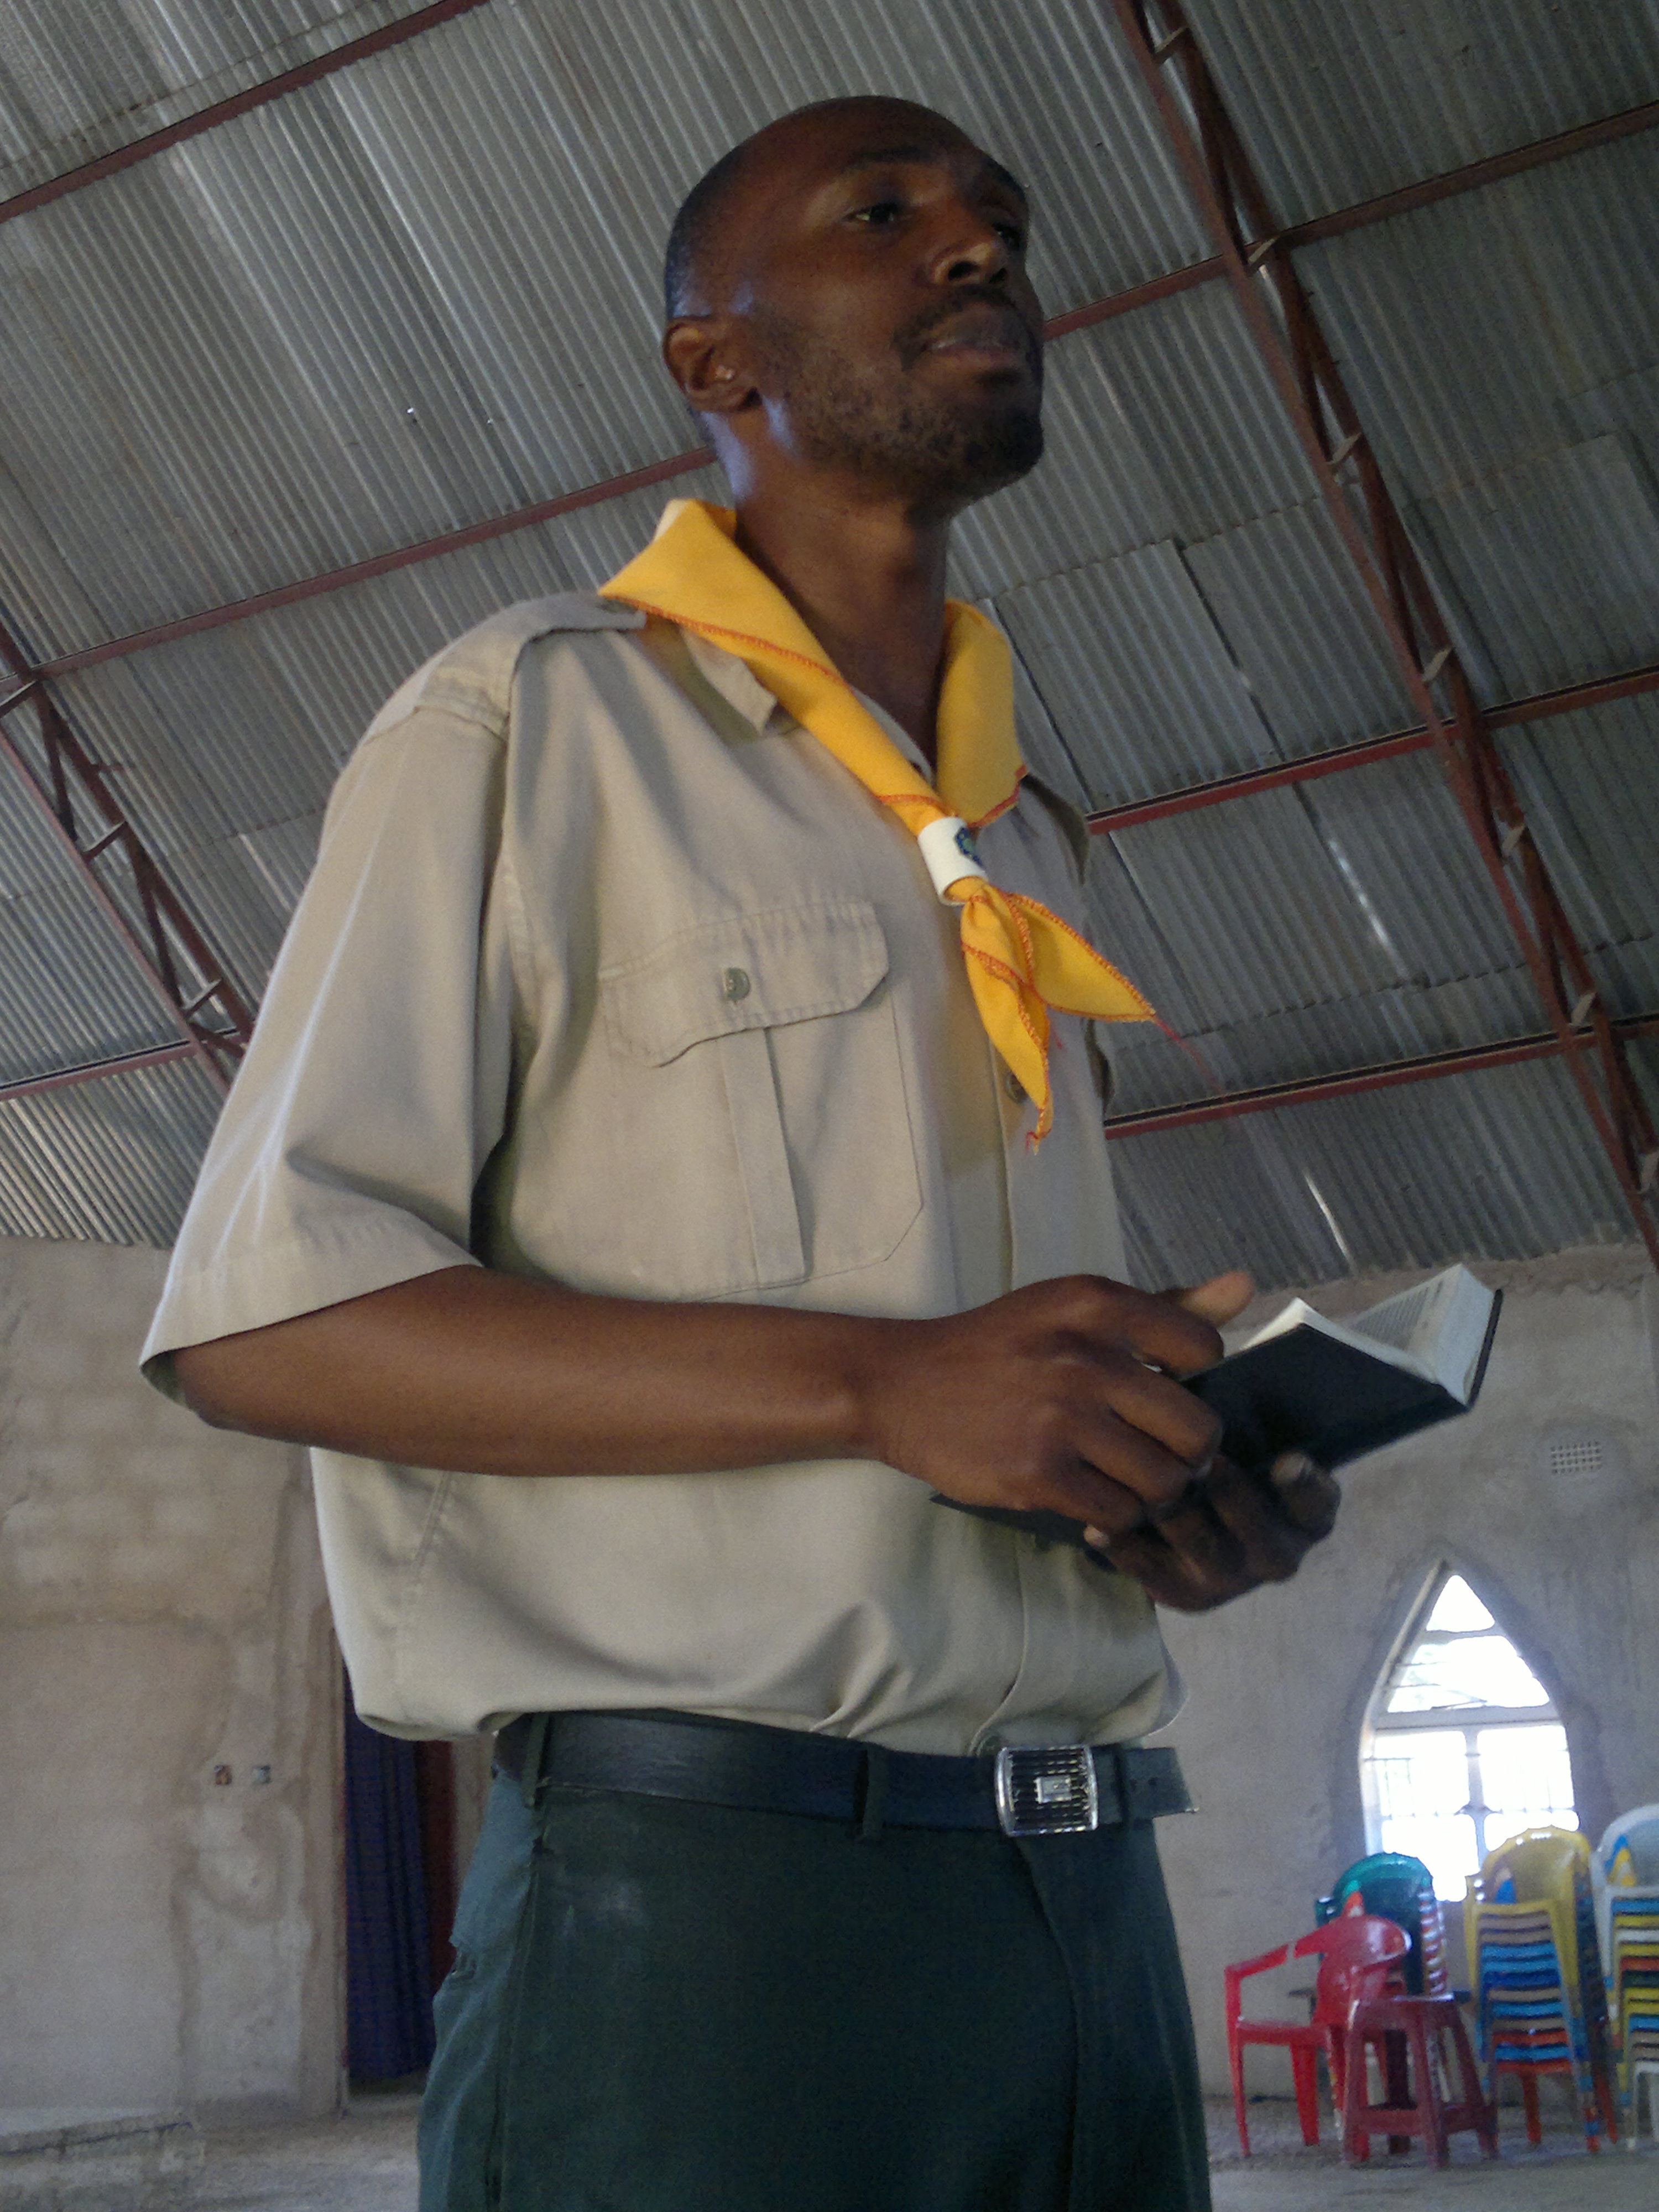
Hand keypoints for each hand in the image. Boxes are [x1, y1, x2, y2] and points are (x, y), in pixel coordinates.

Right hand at [862, 1271, 1245, 1533]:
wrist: (899, 1385)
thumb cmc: (999, 1345)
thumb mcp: (1072, 1307)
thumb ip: (1164, 1307)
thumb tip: (1246, 1288)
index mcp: (1096, 1304)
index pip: (1203, 1348)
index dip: (1196, 1378)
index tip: (1165, 1389)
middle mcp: (1084, 1358)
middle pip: (1198, 1430)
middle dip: (1193, 1453)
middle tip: (1166, 1454)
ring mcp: (1061, 1421)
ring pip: (1164, 1481)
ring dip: (1157, 1491)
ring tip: (1130, 1480)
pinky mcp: (1038, 1476)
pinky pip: (1118, 1514)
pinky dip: (1116, 1516)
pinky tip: (1094, 1498)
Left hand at [1083, 1448, 1340, 1611]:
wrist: (1195, 1510)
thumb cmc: (1227, 1455)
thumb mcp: (1248, 1438)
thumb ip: (1248, 1423)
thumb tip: (1222, 1386)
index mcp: (1306, 1514)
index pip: (1317, 1504)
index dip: (1305, 1487)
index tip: (1287, 1459)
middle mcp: (1276, 1554)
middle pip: (1259, 1533)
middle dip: (1231, 1494)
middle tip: (1207, 1461)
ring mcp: (1231, 1579)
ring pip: (1203, 1549)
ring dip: (1175, 1516)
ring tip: (1148, 1485)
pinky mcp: (1185, 1594)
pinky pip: (1153, 1574)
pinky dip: (1126, 1548)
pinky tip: (1099, 1528)